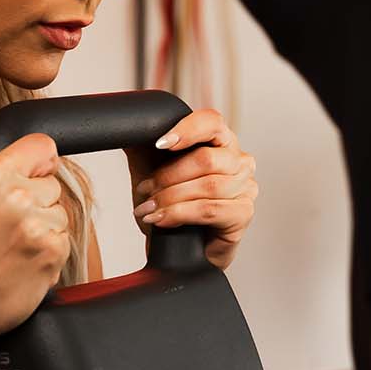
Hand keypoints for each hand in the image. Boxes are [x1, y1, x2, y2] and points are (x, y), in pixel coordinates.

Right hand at [0, 134, 69, 347]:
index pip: (43, 146)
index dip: (39, 161)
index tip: (36, 172)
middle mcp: (19, 196)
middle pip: (51, 183)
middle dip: (35, 200)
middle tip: (6, 224)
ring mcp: (38, 227)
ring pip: (60, 213)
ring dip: (43, 227)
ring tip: (11, 245)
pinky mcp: (52, 254)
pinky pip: (63, 240)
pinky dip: (47, 251)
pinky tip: (20, 261)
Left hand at [124, 109, 258, 270]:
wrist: (178, 249)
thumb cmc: (172, 206)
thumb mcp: (152, 170)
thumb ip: (143, 144)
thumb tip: (124, 124)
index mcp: (220, 141)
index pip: (211, 121)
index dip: (186, 130)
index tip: (159, 144)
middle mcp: (239, 160)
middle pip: (206, 158)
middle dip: (168, 176)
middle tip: (145, 191)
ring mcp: (246, 187)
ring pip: (208, 185)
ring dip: (171, 198)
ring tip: (149, 209)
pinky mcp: (243, 213)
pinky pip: (210, 209)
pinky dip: (181, 214)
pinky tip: (162, 220)